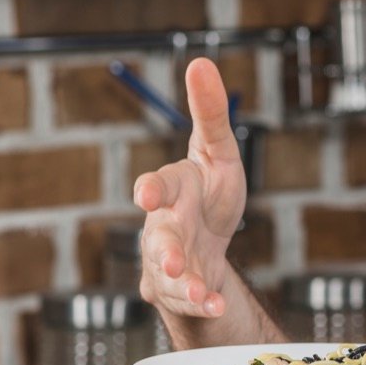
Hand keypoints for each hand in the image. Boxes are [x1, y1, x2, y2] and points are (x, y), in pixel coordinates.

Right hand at [132, 59, 245, 330]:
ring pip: (169, 274)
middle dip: (165, 248)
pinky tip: (215, 302)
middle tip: (173, 258)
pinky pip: (188, 299)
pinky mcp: (180, 290)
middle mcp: (163, 227)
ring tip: (197, 287)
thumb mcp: (218, 152)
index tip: (147, 194)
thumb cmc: (209, 194)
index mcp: (172, 191)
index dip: (151, 190)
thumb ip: (209, 113)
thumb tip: (201, 62)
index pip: (156, 187)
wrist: (209, 247)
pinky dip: (202, 301)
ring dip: (182, 281)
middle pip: (160, 237)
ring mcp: (169, 262)